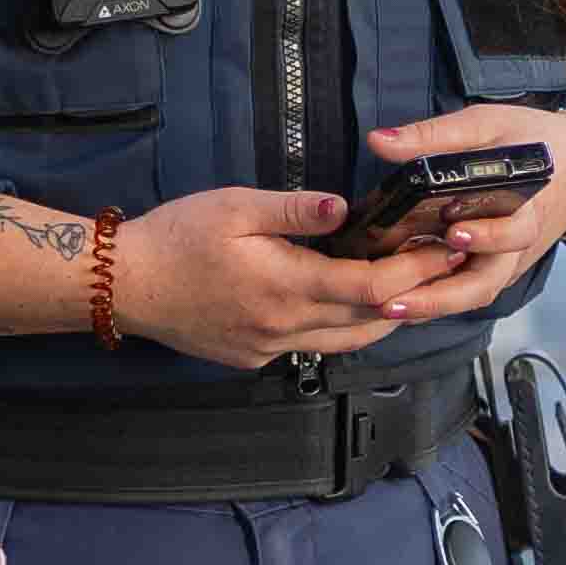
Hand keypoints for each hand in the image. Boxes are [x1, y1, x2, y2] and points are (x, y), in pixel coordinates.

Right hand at [106, 187, 426, 364]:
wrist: (124, 285)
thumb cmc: (177, 238)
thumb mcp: (236, 207)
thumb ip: (296, 210)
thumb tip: (346, 209)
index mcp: (286, 285)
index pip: (371, 288)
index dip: (413, 272)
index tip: (441, 252)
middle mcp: (285, 326)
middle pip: (370, 322)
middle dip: (410, 296)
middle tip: (437, 267)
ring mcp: (270, 348)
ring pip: (346, 342)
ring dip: (381, 319)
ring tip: (407, 288)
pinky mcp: (254, 357)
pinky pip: (312, 346)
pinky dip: (341, 329)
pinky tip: (346, 305)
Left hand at [350, 98, 565, 323]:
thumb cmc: (534, 144)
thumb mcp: (487, 125)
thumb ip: (434, 136)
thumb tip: (381, 141)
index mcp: (526, 205)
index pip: (512, 230)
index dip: (486, 236)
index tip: (454, 232)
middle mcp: (518, 242)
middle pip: (487, 281)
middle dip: (443, 295)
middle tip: (399, 298)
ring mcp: (508, 260)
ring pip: (476, 293)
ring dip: (434, 304)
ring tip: (392, 308)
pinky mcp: (498, 268)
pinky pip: (469, 289)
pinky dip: (437, 299)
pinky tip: (402, 301)